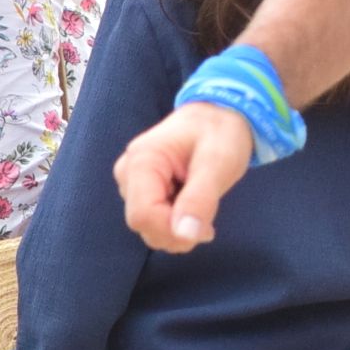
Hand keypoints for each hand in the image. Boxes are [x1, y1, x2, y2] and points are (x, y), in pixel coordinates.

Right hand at [114, 101, 255, 252]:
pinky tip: (192, 202)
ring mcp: (131, 182)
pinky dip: (176, 221)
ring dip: (178, 227)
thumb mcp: (220, 162)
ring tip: (201, 201)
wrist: (220, 113)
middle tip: (209, 219)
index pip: (143, 216)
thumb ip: (200, 199)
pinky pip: (154, 219)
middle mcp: (128, 172)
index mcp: (142, 161)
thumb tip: (185, 236)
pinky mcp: (140, 189)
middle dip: (177, 232)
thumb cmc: (221, 132)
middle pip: (142, 224)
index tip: (208, 231)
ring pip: (148, 226)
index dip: (173, 232)